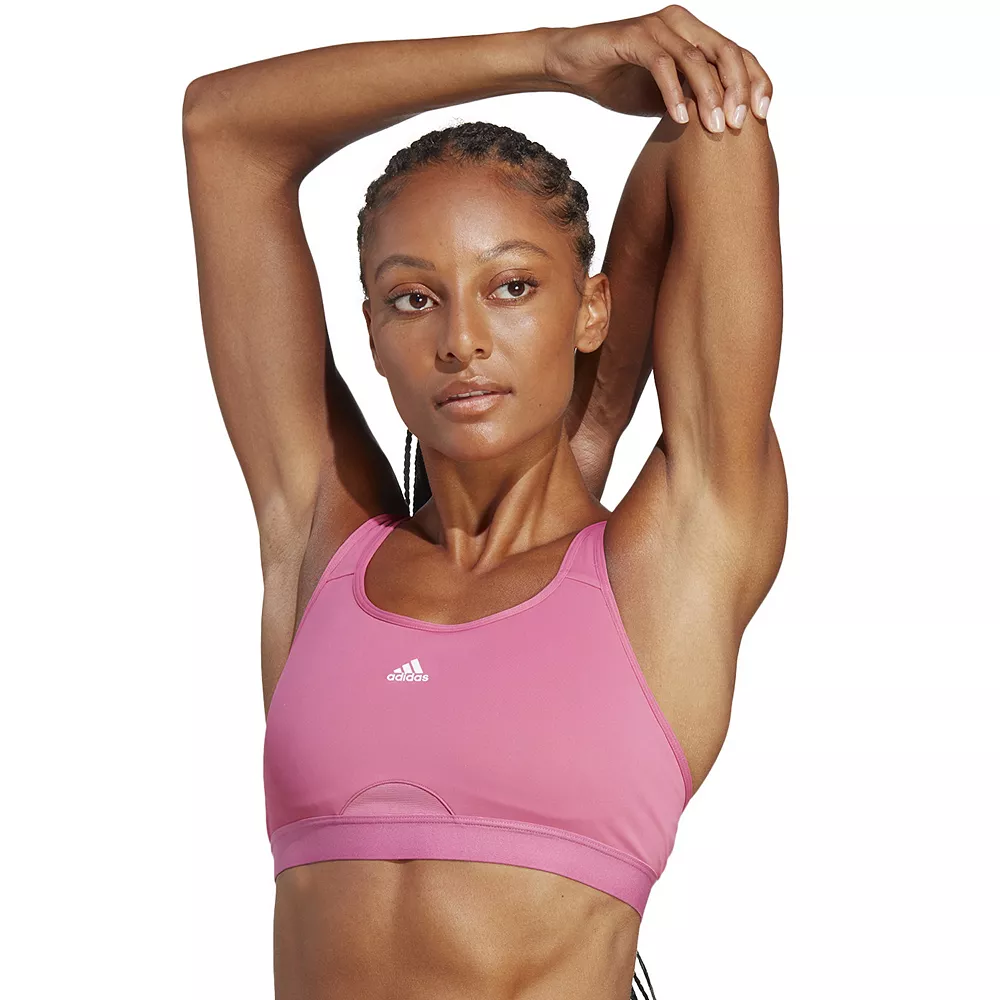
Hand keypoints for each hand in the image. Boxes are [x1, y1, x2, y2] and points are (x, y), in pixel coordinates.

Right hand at [543, 4, 771, 131]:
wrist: (572, 68)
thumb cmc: (617, 82)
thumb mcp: (664, 98)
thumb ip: (693, 103)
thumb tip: (724, 129)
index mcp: (695, 36)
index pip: (738, 56)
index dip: (755, 83)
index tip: (763, 115)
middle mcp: (682, 25)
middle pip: (726, 52)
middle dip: (738, 89)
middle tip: (740, 124)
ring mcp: (659, 27)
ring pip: (697, 58)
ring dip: (709, 95)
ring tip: (715, 127)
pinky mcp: (634, 37)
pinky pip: (662, 64)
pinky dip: (673, 92)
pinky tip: (679, 118)